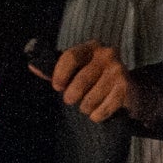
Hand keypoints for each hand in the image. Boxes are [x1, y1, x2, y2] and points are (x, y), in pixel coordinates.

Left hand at [43, 43, 159, 127]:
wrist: (130, 91)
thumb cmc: (97, 80)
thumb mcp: (76, 71)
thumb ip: (55, 69)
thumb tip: (32, 66)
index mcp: (91, 47)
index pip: (70, 56)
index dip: (60, 74)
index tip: (57, 87)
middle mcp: (107, 54)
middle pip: (80, 80)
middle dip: (71, 96)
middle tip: (71, 100)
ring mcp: (118, 70)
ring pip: (90, 98)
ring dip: (86, 108)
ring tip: (89, 105)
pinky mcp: (126, 88)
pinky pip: (102, 108)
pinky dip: (97, 115)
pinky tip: (99, 112)